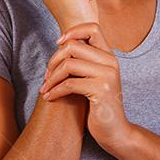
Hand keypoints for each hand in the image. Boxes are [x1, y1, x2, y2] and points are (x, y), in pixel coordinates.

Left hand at [38, 22, 131, 151]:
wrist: (114, 131)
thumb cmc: (98, 105)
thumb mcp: (94, 78)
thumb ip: (84, 62)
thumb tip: (60, 45)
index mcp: (109, 56)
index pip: (92, 28)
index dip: (72, 32)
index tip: (58, 44)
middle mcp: (111, 62)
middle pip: (73, 46)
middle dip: (53, 60)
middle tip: (47, 76)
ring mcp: (108, 75)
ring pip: (69, 64)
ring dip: (52, 78)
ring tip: (45, 88)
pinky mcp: (101, 90)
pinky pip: (69, 84)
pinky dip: (55, 91)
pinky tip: (50, 98)